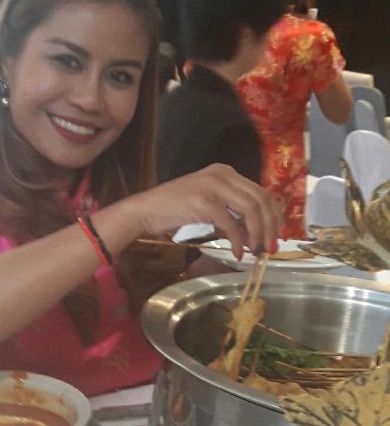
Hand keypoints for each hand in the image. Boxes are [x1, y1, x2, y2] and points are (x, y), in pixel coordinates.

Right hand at [135, 164, 281, 259]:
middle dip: (270, 226)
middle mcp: (222, 174)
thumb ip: (233, 214)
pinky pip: (230, 223)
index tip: (278, 234)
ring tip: (257, 251)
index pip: (261, 191)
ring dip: (257, 233)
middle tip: (271, 247)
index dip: (274, 215)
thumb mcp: (210, 207)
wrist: (146, 210)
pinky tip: (237, 252)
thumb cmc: (176, 210)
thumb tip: (257, 235)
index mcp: (226, 172)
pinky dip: (237, 240)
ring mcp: (212, 186)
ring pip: (250, 209)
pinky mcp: (203, 201)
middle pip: (260, 199)